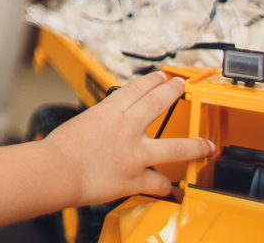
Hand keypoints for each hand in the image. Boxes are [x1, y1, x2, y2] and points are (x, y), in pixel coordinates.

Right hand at [44, 71, 213, 206]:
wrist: (56, 171)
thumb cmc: (59, 150)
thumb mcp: (81, 124)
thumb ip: (100, 124)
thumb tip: (106, 129)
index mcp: (109, 112)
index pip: (137, 89)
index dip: (152, 81)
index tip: (161, 76)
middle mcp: (126, 129)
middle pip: (158, 104)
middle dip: (173, 93)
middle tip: (182, 88)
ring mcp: (135, 154)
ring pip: (176, 147)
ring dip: (196, 146)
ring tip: (206, 144)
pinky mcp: (136, 178)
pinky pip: (159, 182)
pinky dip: (164, 186)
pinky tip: (170, 187)